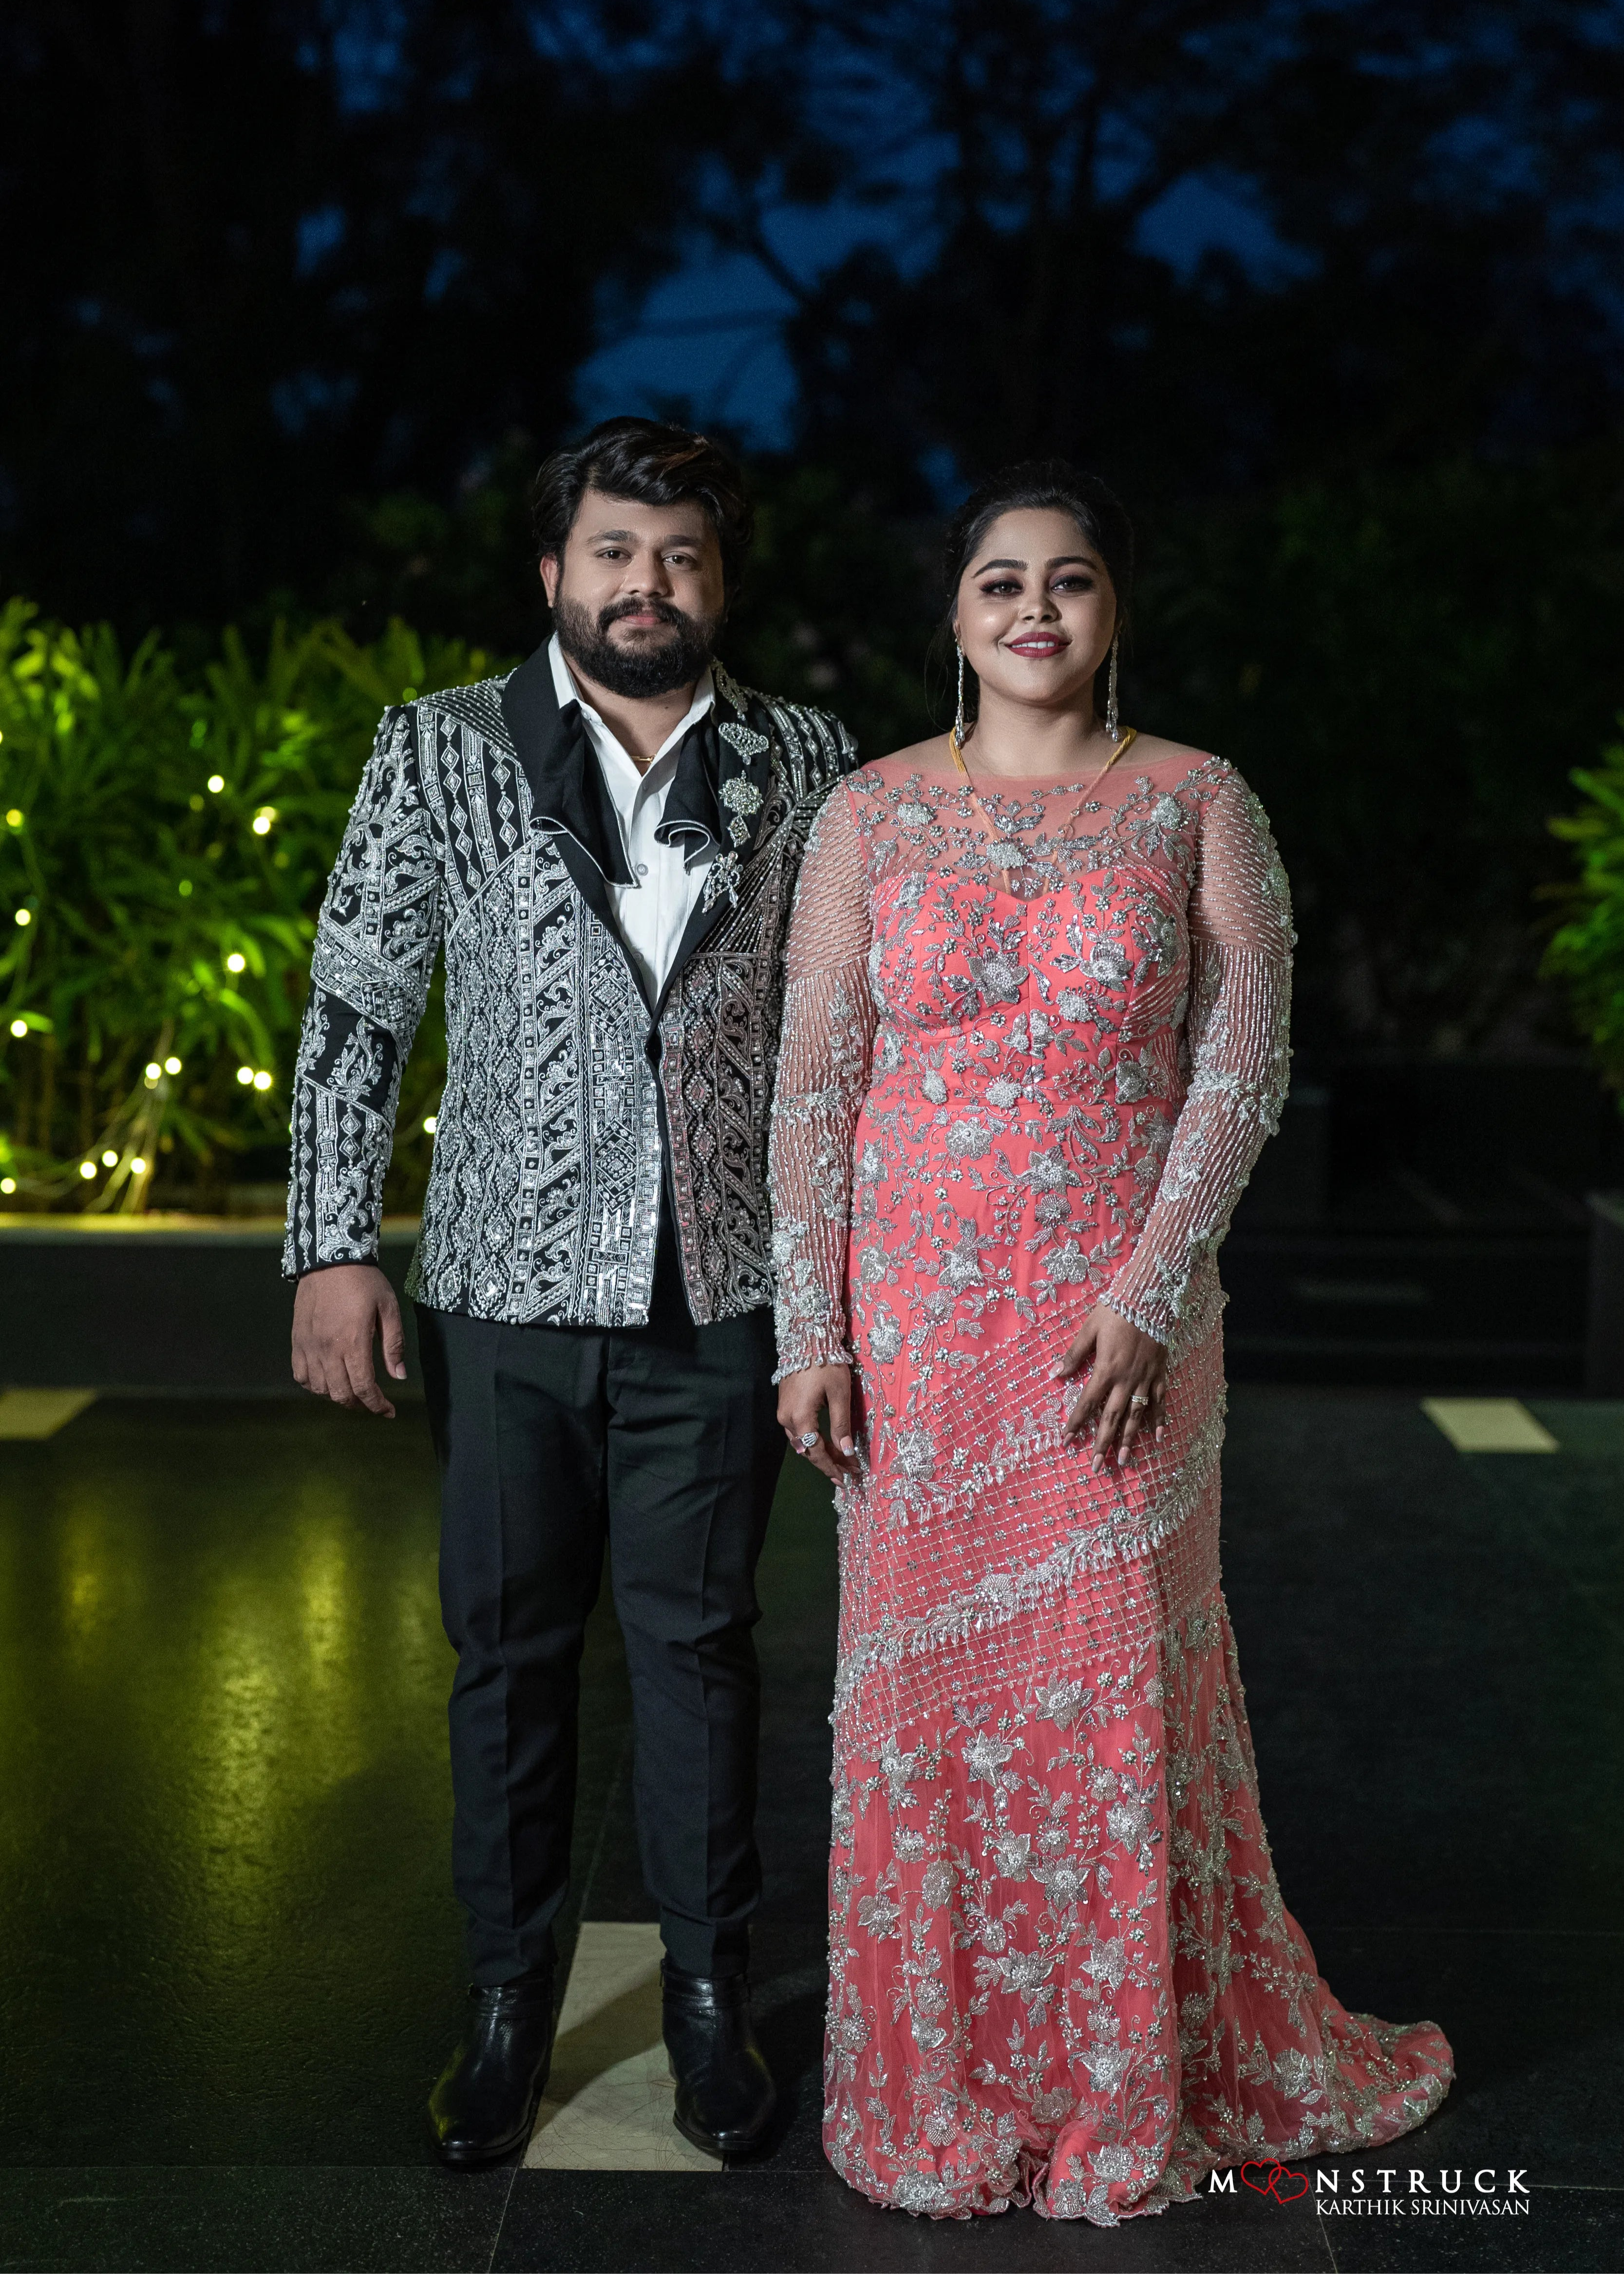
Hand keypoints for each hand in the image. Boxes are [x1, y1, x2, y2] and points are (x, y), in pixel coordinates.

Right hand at [291, 1262, 406, 1417]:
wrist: (329, 1259)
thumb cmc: (364, 1281)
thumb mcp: (388, 1309)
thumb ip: (393, 1344)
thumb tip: (399, 1376)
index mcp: (353, 1342)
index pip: (363, 1388)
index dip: (377, 1405)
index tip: (388, 1411)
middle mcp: (328, 1348)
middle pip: (341, 1394)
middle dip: (360, 1404)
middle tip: (372, 1400)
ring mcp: (309, 1346)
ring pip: (320, 1389)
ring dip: (338, 1395)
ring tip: (352, 1388)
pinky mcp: (297, 1340)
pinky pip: (300, 1375)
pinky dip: (314, 1385)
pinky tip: (327, 1379)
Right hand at [776, 1364, 857, 1484]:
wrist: (806, 1339)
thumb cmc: (826, 1364)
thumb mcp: (839, 1395)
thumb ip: (841, 1426)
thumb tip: (847, 1453)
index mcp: (800, 1419)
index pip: (817, 1452)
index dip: (833, 1467)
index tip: (848, 1479)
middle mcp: (787, 1419)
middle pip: (809, 1450)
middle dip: (830, 1462)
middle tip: (850, 1472)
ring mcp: (783, 1412)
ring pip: (803, 1442)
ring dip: (822, 1452)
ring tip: (842, 1461)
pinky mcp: (785, 1405)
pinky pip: (799, 1431)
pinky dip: (814, 1440)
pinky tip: (827, 1443)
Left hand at [1055, 1304, 1167, 1470]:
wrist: (1149, 1297)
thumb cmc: (1116, 1311)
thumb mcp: (1089, 1329)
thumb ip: (1074, 1354)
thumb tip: (1055, 1374)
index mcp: (1105, 1369)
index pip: (1087, 1403)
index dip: (1075, 1423)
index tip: (1066, 1442)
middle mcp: (1126, 1380)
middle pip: (1112, 1417)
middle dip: (1103, 1443)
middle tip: (1098, 1467)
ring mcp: (1146, 1379)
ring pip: (1137, 1415)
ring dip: (1130, 1439)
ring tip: (1124, 1461)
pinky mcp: (1160, 1373)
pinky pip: (1161, 1402)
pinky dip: (1160, 1420)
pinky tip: (1158, 1437)